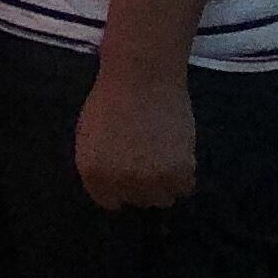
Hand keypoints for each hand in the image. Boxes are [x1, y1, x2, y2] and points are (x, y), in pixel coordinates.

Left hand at [75, 66, 196, 208]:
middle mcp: (119, 182)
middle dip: (144, 184)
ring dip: (166, 182)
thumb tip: (116, 184)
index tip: (129, 173)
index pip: (109, 200)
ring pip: (164, 198)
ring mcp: (150, 180)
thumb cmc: (112, 99)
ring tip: (165, 155)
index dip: (121, 186)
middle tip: (150, 158)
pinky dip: (184, 174)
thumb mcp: (92, 136)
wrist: (142, 77)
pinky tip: (177, 152)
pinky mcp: (179, 173)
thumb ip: (102, 165)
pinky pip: (185, 187)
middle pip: (139, 200)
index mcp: (92, 173)